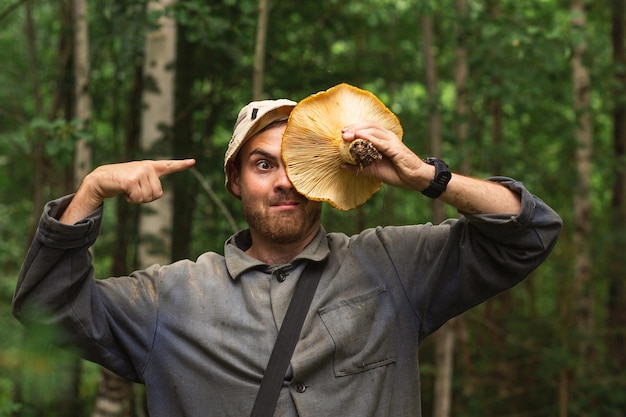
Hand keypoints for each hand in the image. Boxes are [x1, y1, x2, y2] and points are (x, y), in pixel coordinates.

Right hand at [60, 159, 195, 223]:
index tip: (193, 161)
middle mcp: (147, 167)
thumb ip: (149, 185)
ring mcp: (140, 172)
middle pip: (157, 194)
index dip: (181, 165)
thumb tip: (156, 193)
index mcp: (150, 167)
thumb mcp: (137, 181)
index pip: (168, 166)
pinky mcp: (131, 180)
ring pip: (148, 198)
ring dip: (137, 199)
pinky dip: (131, 200)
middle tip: (133, 190)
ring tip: (128, 189)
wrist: (101, 179)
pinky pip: (138, 199)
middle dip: (145, 197)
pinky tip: (124, 191)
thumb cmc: (120, 182)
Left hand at [341, 122, 520, 213]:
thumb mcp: (374, 170)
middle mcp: (388, 137)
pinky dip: (368, 138)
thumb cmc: (397, 173)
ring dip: (359, 131)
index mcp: (384, 139)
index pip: (368, 128)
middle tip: (342, 133)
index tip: (342, 133)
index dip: (354, 127)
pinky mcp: (395, 148)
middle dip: (354, 127)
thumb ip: (359, 167)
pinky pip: (380, 141)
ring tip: (347, 135)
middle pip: (369, 125)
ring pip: (373, 130)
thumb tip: (343, 165)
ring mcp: (392, 141)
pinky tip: (359, 138)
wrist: (415, 179)